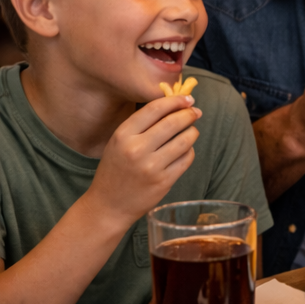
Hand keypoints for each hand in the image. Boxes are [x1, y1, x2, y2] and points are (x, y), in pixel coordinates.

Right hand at [86, 94, 201, 226]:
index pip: (155, 108)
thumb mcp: (119, 142)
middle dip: (189, 114)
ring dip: (192, 132)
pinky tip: (185, 150)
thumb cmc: (116, 169)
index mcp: (123, 135)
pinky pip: (187, 158)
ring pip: (185, 140)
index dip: (175, 100)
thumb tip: (175, 106)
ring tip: (191, 131)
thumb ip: (142, 125)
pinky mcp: (164, 181)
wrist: (109, 205)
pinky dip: (190, 151)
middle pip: (174, 122)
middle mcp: (137, 149)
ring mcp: (152, 166)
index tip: (187, 99)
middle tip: (195, 112)